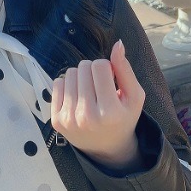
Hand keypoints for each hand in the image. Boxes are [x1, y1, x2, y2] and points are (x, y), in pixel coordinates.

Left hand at [51, 39, 144, 170]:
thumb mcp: (134, 96)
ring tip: (90, 92)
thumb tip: (117, 43)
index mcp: (110, 111)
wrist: (106, 147)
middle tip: (100, 87)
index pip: (100, 66)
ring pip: (69, 73)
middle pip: (83, 67)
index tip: (111, 79)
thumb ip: (126, 69)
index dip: (107, 68)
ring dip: (80, 77)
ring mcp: (69, 119)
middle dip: (92, 71)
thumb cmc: (123, 118)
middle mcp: (87, 117)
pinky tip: (78, 98)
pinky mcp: (56, 120)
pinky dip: (68, 86)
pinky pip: (57, 83)